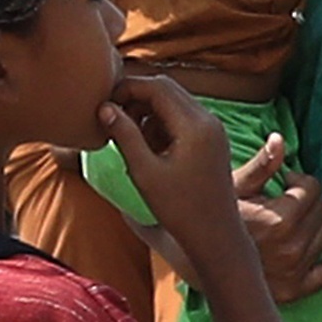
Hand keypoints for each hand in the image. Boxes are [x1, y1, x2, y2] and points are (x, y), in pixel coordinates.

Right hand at [102, 73, 262, 265]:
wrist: (216, 236)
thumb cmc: (179, 209)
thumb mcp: (145, 172)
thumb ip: (125, 136)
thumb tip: (105, 107)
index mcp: (195, 125)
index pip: (157, 86)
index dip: (127, 89)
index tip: (105, 105)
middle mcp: (208, 120)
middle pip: (166, 89)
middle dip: (137, 100)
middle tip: (115, 122)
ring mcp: (213, 129)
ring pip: (174, 102)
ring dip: (149, 113)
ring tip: (132, 142)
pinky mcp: (213, 140)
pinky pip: (183, 118)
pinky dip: (162, 124)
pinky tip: (150, 149)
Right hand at [231, 136, 321, 306]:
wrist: (202, 260)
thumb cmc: (218, 217)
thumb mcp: (234, 187)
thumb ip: (262, 165)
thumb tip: (280, 139)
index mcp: (278, 221)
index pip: (312, 189)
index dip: (299, 179)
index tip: (285, 180)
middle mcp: (291, 248)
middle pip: (321, 209)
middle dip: (308, 199)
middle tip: (288, 199)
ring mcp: (294, 271)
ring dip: (315, 223)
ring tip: (293, 220)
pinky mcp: (296, 289)